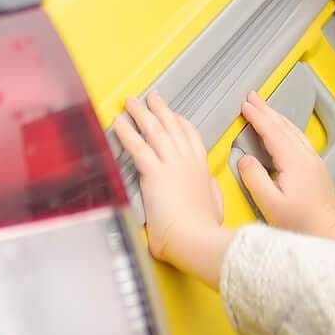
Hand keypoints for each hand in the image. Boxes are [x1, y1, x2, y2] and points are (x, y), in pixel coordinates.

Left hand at [110, 93, 228, 285]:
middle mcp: (186, 160)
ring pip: (154, 130)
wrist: (195, 237)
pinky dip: (127, 132)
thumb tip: (210, 185)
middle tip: (152, 97)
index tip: (175, 115)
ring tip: (131, 102)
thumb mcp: (216, 204)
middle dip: (160, 109)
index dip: (181, 124)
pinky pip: (137, 146)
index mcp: (201, 168)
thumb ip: (211, 191)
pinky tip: (118, 122)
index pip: (191, 137)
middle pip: (172, 126)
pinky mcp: (154, 172)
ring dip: (141, 113)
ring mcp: (171, 163)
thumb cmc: (203, 228)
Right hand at [233, 90, 334, 237]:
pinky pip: (299, 139)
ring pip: (293, 130)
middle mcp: (306, 156)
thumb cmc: (299, 223)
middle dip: (266, 110)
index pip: (272, 132)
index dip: (258, 117)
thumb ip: (254, 178)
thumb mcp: (270, 204)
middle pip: (284, 126)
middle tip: (251, 96)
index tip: (245, 105)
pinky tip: (282, 129)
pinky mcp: (316, 168)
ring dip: (277, 117)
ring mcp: (313, 160)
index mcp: (294, 162)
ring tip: (263, 107)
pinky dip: (286, 128)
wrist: (327, 233)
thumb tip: (244, 158)